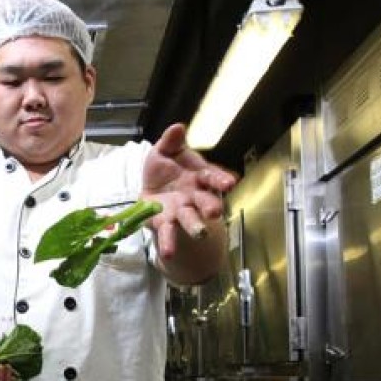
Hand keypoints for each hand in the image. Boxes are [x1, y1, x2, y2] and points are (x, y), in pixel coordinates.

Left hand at [142, 123, 237, 260]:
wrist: (150, 189)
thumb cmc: (164, 169)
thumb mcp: (164, 151)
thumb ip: (171, 141)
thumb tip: (178, 127)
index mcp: (198, 176)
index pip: (212, 178)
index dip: (221, 180)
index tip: (230, 183)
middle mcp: (194, 196)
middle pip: (206, 202)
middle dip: (211, 206)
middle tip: (216, 212)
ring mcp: (182, 212)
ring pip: (191, 220)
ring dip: (195, 227)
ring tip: (200, 234)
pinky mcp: (166, 224)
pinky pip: (168, 234)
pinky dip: (169, 243)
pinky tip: (168, 254)